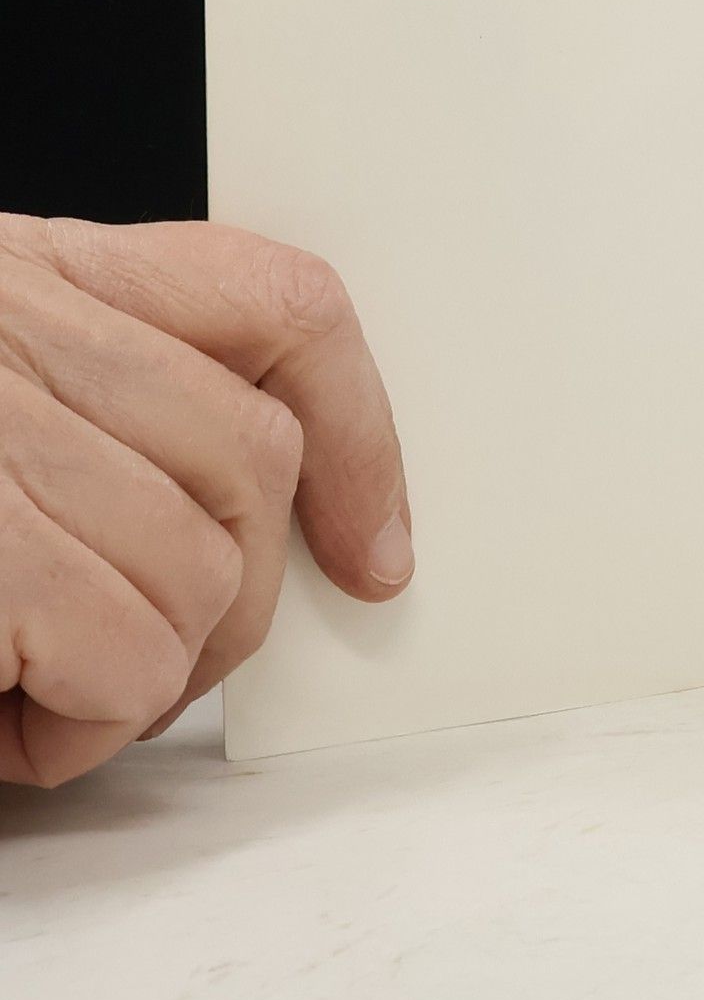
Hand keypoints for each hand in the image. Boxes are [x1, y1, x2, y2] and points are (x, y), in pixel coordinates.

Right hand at [0, 215, 408, 786]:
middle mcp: (13, 327)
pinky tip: (18, 725)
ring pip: (200, 571)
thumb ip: (110, 401)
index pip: (278, 302)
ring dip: (152, 675)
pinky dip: (91, 724)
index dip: (360, 427)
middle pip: (252, 463)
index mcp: (36, 273)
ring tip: (56, 693)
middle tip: (151, 659)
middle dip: (236, 598)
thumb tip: (294, 525)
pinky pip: (121, 652)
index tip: (372, 543)